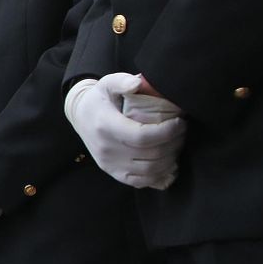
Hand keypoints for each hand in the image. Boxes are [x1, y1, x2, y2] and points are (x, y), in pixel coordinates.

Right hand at [64, 74, 185, 188]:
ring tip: (176, 144)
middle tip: (182, 132)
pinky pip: (141, 182)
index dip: (167, 132)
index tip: (180, 122)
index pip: (143, 136)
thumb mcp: (106, 84)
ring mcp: (109, 164)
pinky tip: (168, 163)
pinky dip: (159, 175)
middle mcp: (107, 149)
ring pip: (150, 170)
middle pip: (151, 155)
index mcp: (106, 126)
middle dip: (174, 144)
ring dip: (170, 159)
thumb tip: (137, 84)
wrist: (80, 117)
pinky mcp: (113, 173)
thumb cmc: (99, 99)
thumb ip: (122, 81)